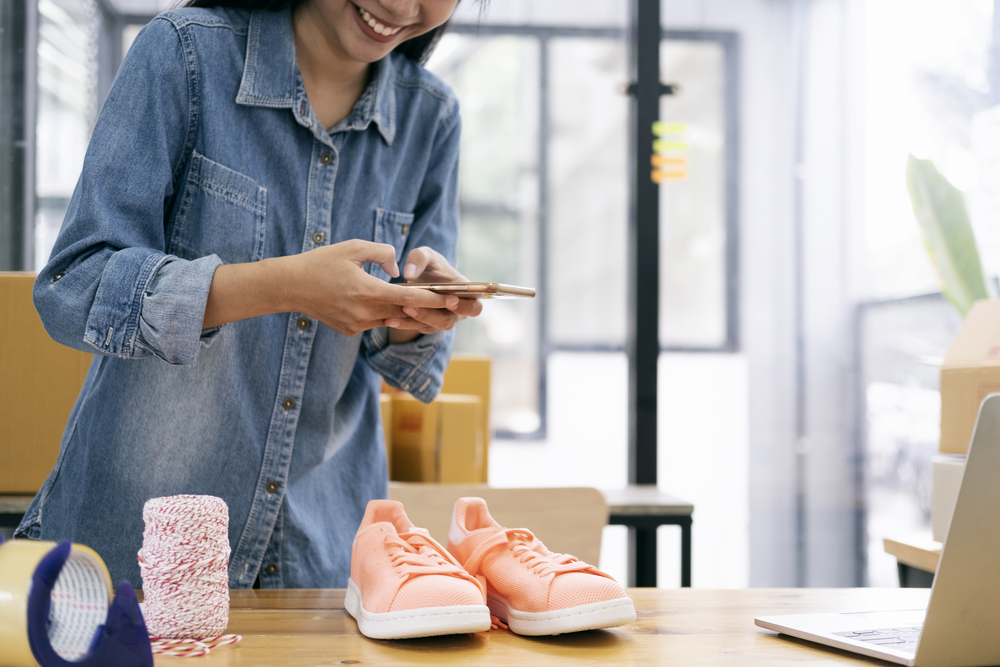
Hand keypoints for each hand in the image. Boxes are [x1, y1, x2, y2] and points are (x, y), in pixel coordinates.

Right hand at [280, 240, 458, 335]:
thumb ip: (383, 253)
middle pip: (404, 313)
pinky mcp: (350, 331)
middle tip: (448, 302)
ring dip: (404, 312)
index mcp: (367, 292)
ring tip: (423, 303)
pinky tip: (386, 304)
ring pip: (390, 319)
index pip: (409, 299)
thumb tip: (400, 270)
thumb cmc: (321, 262)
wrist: (290, 286)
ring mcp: (357, 325)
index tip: (452, 298)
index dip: (433, 299)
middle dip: (425, 308)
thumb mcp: (353, 247)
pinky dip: (383, 313)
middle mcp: (364, 313)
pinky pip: (375, 322)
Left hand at [386, 246, 482, 338]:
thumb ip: (419, 258)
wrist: (418, 277)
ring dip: (418, 318)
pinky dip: (404, 324)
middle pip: (450, 320)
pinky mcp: (426, 326)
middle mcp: (457, 311)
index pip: (474, 306)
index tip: (450, 300)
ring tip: (402, 308)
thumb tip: (410, 274)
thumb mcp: (424, 255)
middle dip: (433, 315)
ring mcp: (442, 320)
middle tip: (416, 307)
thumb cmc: (428, 265)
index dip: (465, 306)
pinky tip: (389, 319)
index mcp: (466, 294)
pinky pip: (417, 328)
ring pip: (433, 326)